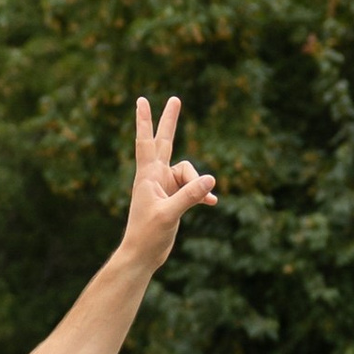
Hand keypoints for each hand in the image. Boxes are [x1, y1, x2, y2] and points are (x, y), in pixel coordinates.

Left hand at [121, 95, 215, 269]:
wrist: (142, 255)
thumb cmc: (148, 235)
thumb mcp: (170, 214)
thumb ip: (189, 196)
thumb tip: (210, 179)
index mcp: (147, 176)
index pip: (146, 141)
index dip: (145, 121)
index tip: (141, 100)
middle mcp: (155, 177)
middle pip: (164, 142)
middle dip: (170, 121)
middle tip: (175, 98)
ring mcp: (164, 187)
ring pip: (188, 172)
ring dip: (198, 184)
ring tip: (207, 201)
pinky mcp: (173, 198)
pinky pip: (192, 188)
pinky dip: (202, 193)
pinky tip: (212, 203)